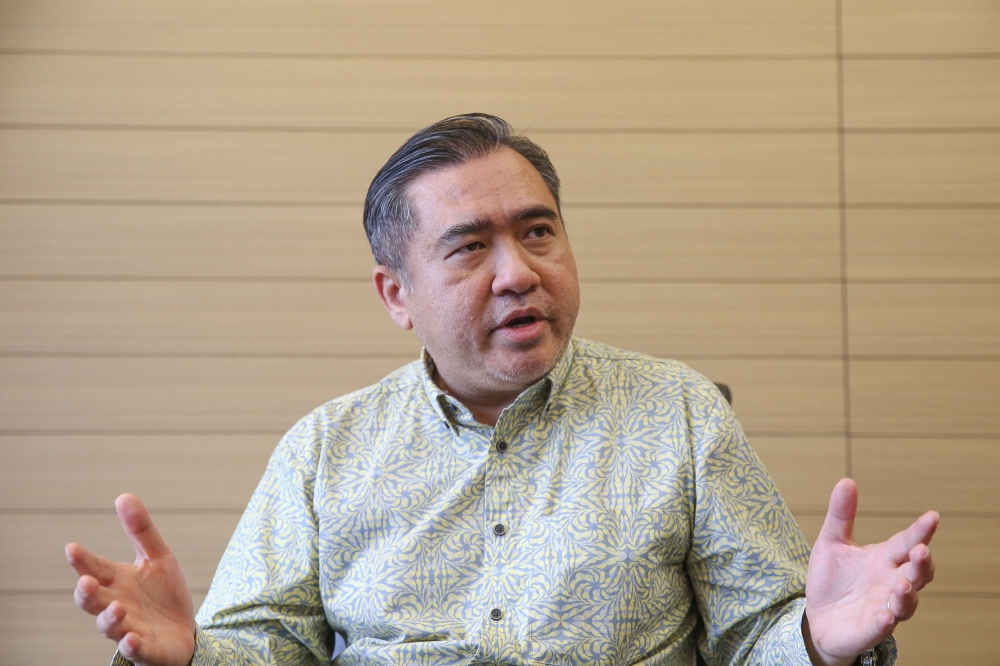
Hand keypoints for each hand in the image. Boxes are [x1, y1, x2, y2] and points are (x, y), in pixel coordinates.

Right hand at [66, 494, 196, 665]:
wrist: (184, 631)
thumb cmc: (163, 594)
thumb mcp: (158, 557)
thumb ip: (141, 531)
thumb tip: (124, 496)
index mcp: (117, 581)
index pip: (95, 568)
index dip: (83, 561)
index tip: (72, 548)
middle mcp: (116, 605)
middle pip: (93, 601)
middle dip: (86, 593)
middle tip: (85, 582)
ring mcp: (129, 629)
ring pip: (110, 626)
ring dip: (110, 618)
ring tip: (116, 607)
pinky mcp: (146, 649)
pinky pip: (135, 649)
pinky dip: (132, 645)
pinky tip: (132, 638)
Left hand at [803, 478, 937, 665]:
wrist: (817, 617)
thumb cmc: (832, 579)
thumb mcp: (832, 542)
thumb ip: (841, 515)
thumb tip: (846, 481)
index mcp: (884, 559)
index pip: (906, 543)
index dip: (920, 531)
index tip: (932, 517)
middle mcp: (890, 583)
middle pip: (916, 573)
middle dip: (922, 563)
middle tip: (921, 550)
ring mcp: (883, 608)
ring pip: (905, 603)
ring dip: (907, 594)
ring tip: (903, 583)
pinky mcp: (868, 630)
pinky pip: (881, 629)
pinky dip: (884, 623)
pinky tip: (884, 617)